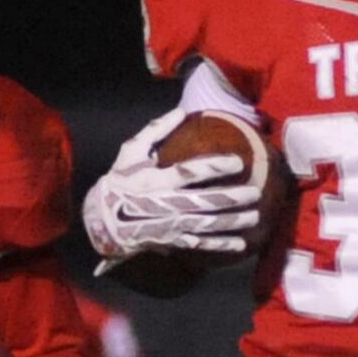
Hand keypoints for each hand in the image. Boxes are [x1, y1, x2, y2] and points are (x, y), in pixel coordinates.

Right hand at [82, 109, 261, 267]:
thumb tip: (182, 111)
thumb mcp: (130, 151)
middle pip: (204, 202)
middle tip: (254, 192)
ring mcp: (169, 227)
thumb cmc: (120, 180)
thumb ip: (155, 130)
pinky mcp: (172, 242)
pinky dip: (220, 245)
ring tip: (254, 216)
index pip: (189, 172)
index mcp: (154, 180)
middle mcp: (164, 205)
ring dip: (232, 222)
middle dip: (231, 199)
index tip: (238, 162)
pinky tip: (240, 244)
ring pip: (206, 226)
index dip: (214, 168)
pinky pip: (199, 245)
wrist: (102, 221)